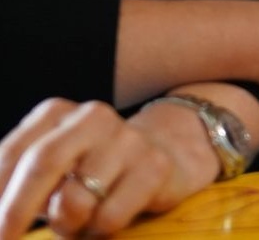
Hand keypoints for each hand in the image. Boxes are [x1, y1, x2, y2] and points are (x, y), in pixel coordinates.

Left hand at [0, 98, 217, 239]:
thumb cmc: (86, 173)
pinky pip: (108, 217)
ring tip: (78, 221)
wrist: (162, 156)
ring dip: (67, 226)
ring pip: (74, 201)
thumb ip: (12, 184)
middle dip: (15, 210)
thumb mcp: (45, 171)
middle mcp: (93, 117)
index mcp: (57, 113)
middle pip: (43, 161)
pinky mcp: (154, 166)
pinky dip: (99, 231)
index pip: (10, 154)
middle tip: (4, 239)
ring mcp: (127, 139)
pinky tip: (108, 216)